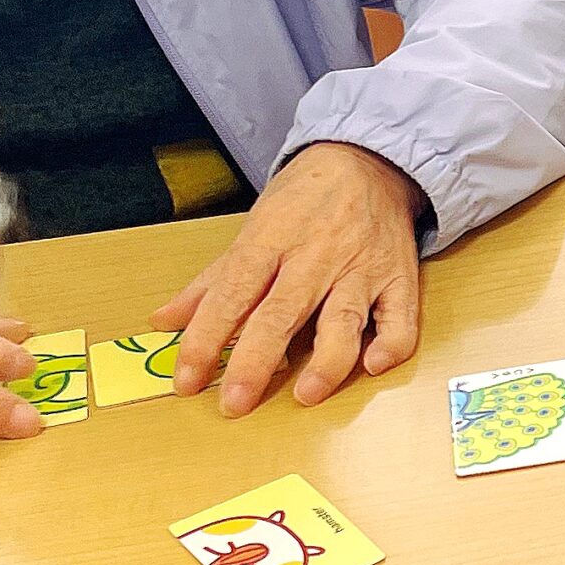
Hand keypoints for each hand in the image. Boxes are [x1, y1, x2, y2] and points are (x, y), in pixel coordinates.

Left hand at [155, 142, 423, 416]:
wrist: (370, 161)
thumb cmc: (305, 199)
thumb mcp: (253, 228)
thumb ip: (211, 281)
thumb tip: (164, 321)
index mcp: (271, 239)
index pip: (232, 294)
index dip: (205, 339)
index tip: (186, 379)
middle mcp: (316, 256)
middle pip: (281, 313)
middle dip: (255, 361)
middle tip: (234, 403)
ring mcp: (361, 269)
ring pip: (344, 320)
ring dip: (326, 361)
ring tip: (306, 395)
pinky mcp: (399, 278)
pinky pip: (400, 318)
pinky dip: (391, 344)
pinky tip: (372, 366)